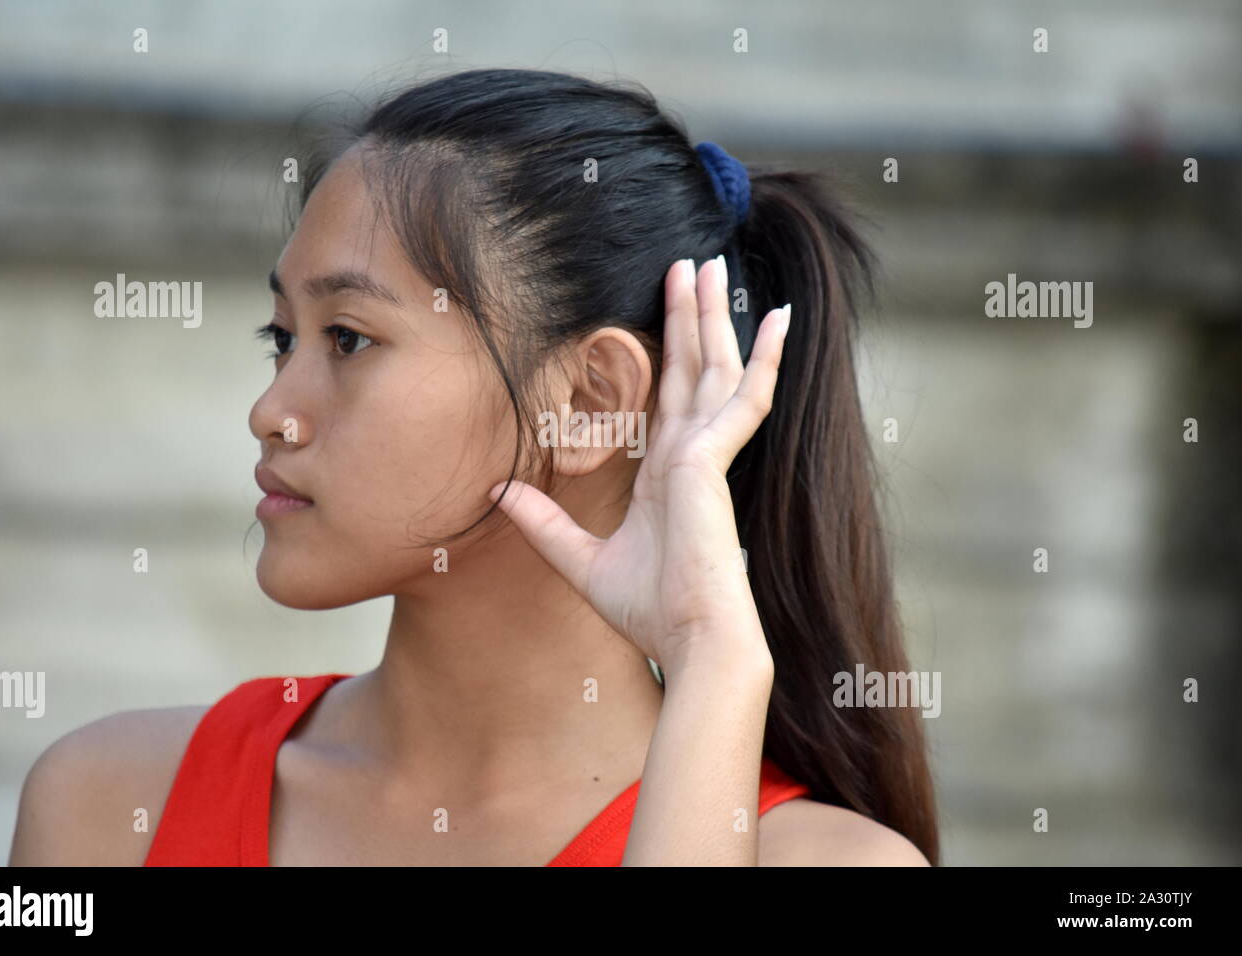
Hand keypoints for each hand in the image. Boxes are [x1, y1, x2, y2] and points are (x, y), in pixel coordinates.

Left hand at [488, 256, 789, 671]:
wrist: (689, 643)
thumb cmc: (649, 612)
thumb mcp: (579, 561)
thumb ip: (542, 523)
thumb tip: (496, 493)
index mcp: (667, 474)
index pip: (668, 396)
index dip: (669, 350)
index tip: (666, 310)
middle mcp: (691, 455)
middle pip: (693, 367)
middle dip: (691, 314)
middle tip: (692, 261)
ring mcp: (707, 454)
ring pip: (715, 366)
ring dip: (714, 315)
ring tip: (712, 264)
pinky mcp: (713, 460)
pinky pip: (747, 396)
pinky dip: (764, 357)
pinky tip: (780, 318)